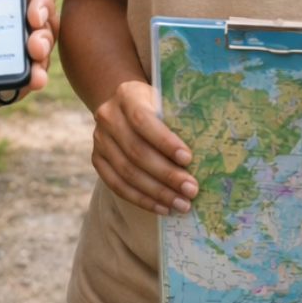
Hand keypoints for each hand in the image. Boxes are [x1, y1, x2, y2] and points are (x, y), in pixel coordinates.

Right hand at [91, 79, 198, 216]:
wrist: (121, 101)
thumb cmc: (153, 102)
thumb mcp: (162, 99)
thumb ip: (175, 118)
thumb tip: (204, 149)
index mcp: (127, 96)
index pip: (143, 120)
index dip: (165, 141)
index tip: (188, 159)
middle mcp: (108, 117)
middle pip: (136, 152)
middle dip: (166, 174)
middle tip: (191, 189)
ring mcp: (99, 140)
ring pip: (127, 173)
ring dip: (157, 192)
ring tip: (181, 204)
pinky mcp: (97, 160)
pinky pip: (117, 186)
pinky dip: (141, 199)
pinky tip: (162, 207)